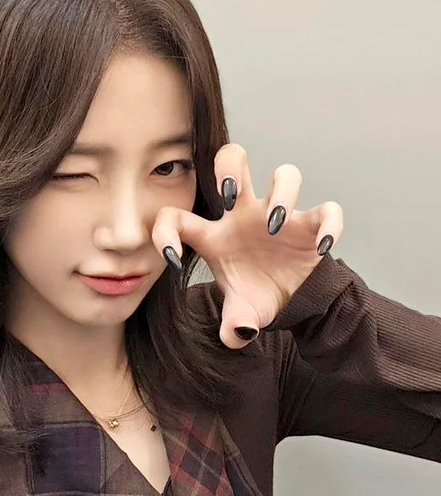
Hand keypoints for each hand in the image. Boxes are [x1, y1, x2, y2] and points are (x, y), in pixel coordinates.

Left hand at [152, 143, 343, 348]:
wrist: (293, 302)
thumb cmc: (256, 295)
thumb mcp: (240, 313)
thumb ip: (233, 326)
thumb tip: (238, 333)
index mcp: (214, 235)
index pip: (176, 217)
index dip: (165, 231)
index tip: (173, 259)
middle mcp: (245, 216)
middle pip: (233, 162)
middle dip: (228, 167)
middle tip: (229, 194)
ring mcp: (280, 216)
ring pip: (286, 175)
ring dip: (281, 192)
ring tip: (274, 223)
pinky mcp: (312, 226)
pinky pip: (328, 211)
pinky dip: (330, 225)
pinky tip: (323, 247)